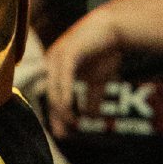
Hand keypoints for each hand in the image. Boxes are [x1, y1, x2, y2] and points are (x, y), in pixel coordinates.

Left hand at [44, 3, 123, 136]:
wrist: (114, 29)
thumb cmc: (103, 51)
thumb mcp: (96, 80)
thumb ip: (92, 98)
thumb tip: (90, 117)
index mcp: (56, 66)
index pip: (51, 94)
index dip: (54, 114)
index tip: (62, 134)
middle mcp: (52, 60)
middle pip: (49, 93)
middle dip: (55, 115)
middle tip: (63, 134)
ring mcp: (58, 55)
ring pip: (54, 87)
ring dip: (61, 108)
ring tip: (71, 122)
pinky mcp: (68, 52)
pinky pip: (63, 76)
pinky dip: (64, 93)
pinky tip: (67, 107)